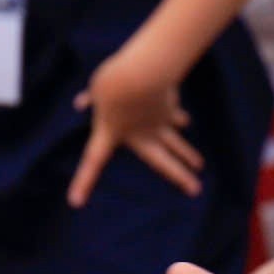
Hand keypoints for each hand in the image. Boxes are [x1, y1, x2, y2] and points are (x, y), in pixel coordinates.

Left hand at [68, 48, 202, 205]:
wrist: (141, 72)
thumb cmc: (113, 83)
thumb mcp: (96, 89)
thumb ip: (91, 98)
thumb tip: (81, 103)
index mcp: (112, 133)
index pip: (92, 160)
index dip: (83, 181)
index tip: (75, 201)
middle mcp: (140, 134)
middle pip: (163, 161)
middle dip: (179, 176)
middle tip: (195, 189)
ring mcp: (158, 121)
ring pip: (176, 142)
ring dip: (187, 154)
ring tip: (198, 165)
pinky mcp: (170, 105)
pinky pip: (172, 112)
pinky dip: (177, 116)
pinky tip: (184, 121)